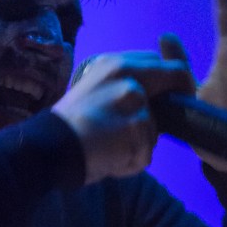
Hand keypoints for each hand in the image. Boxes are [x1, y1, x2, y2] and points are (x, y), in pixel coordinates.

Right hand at [52, 50, 192, 184]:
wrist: (48, 146)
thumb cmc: (68, 122)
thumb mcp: (94, 87)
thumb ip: (123, 85)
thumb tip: (154, 95)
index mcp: (114, 63)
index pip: (159, 62)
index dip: (172, 79)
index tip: (174, 94)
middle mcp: (128, 76)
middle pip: (176, 77)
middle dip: (178, 98)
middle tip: (167, 121)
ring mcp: (135, 103)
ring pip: (156, 129)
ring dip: (140, 144)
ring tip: (111, 148)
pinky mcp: (137, 131)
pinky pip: (146, 154)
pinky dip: (130, 163)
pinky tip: (108, 160)